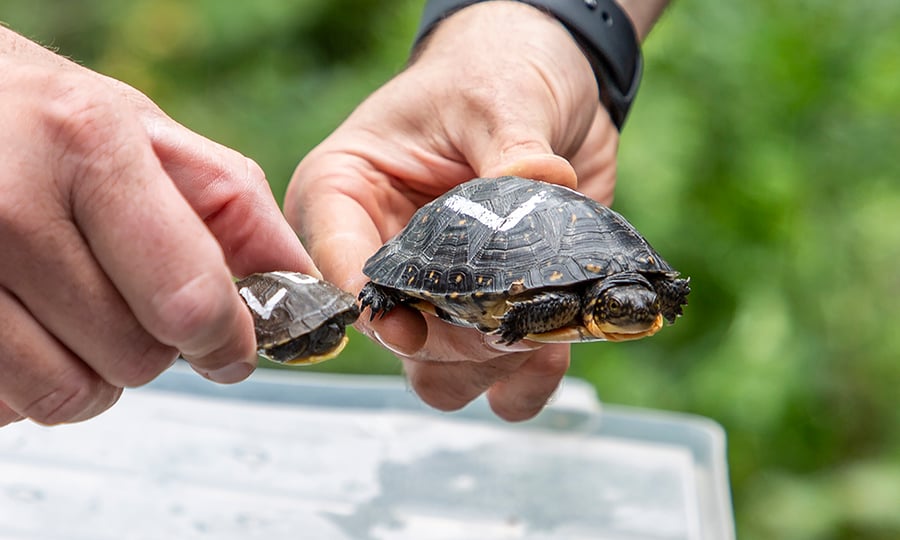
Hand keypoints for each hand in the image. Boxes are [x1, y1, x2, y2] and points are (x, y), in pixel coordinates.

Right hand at [0, 28, 314, 425]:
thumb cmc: (38, 120)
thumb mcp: (141, 132)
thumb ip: (231, 206)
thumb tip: (303, 282)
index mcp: (88, 146)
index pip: (189, 301)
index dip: (225, 343)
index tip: (228, 350)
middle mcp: (8, 205)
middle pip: (135, 359)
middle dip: (150, 345)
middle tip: (125, 297)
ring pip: (65, 395)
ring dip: (87, 372)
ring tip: (70, 311)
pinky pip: (3, 405)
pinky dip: (24, 381)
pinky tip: (20, 323)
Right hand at [286, 2, 618, 420]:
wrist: (549, 90)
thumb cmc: (493, 71)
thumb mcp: (496, 96)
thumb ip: (512, 148)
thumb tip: (542, 183)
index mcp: (346, 196)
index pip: (338, 266)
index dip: (373, 308)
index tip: (414, 328)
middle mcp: (382, 255)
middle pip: (393, 339)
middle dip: (451, 344)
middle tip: (507, 323)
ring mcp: (436, 292)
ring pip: (438, 375)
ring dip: (490, 368)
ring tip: (541, 333)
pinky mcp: (487, 312)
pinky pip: (494, 380)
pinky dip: (525, 382)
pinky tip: (555, 347)